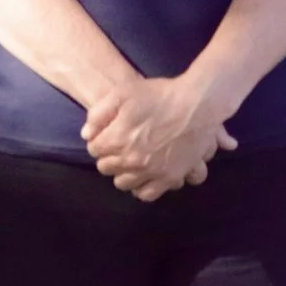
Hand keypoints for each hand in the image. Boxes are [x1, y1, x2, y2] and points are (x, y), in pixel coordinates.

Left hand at [82, 77, 233, 200]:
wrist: (199, 103)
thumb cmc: (161, 94)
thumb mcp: (124, 92)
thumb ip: (99, 113)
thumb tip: (87, 135)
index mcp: (117, 139)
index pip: (94, 149)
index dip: (100, 140)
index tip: (110, 134)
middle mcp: (131, 160)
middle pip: (106, 168)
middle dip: (110, 156)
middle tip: (122, 146)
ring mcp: (151, 172)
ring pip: (123, 183)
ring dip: (124, 173)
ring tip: (133, 161)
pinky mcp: (170, 177)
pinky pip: (147, 194)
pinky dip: (142, 188)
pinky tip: (145, 176)